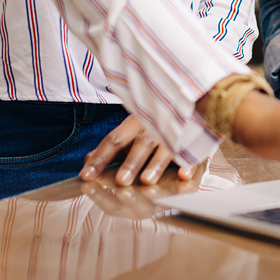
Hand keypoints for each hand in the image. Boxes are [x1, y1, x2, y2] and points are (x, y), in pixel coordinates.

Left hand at [79, 113, 194, 185]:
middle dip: (131, 163)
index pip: (114, 140)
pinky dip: (189, 163)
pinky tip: (183, 175)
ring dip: (156, 165)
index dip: (100, 158)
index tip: (85, 175)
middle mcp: (154, 126)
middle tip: (120, 181)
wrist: (188, 98)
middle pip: (141, 144)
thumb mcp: (131, 128)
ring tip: (147, 180)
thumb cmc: (154, 122)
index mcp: (135, 122)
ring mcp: (175, 132)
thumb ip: (112, 146)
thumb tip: (87, 161)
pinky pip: (192, 152)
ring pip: (165, 148)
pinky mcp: (194, 139)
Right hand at [80, 162, 205, 220]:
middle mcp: (149, 204)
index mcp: (128, 203)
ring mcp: (170, 196)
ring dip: (157, 190)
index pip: (112, 206)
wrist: (178, 145)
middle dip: (130, 196)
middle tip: (121, 185)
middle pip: (139, 205)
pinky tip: (184, 174)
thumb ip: (105, 159)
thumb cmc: (142, 154)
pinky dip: (188, 178)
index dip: (100, 194)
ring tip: (147, 181)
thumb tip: (89, 160)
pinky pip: (191, 184)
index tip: (87, 182)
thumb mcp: (120, 155)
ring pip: (165, 195)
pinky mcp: (191, 183)